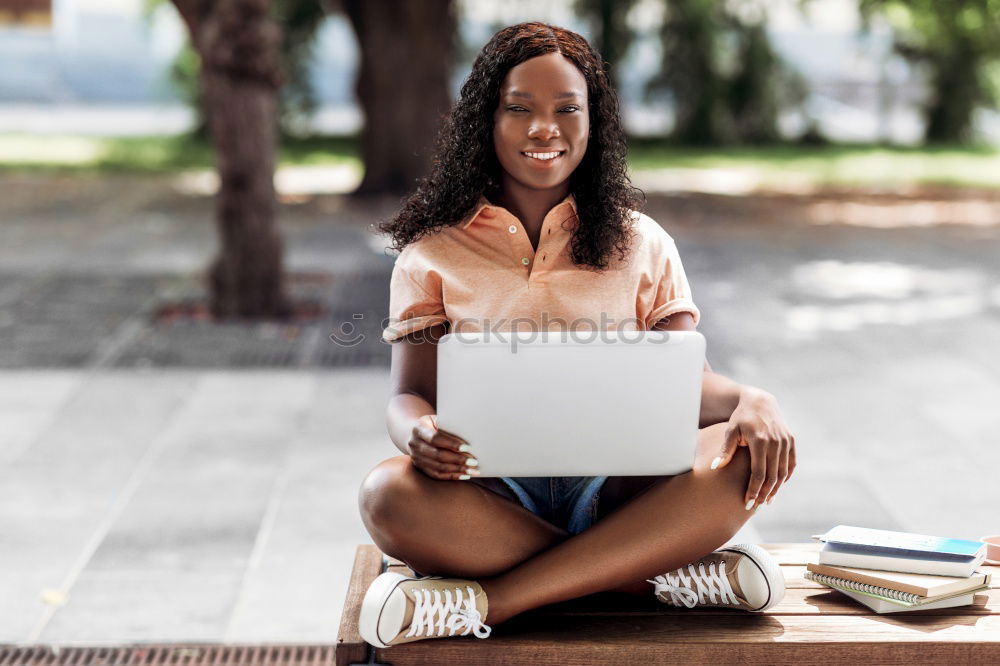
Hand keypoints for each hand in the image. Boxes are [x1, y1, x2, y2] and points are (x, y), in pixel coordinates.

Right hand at [407, 414, 479, 480]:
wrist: (413, 433)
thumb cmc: (431, 424)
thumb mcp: (436, 420)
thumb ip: (448, 425)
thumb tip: (469, 434)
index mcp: (418, 430)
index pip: (435, 438)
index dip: (451, 444)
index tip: (467, 448)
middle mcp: (415, 445)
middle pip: (437, 455)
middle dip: (458, 460)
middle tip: (474, 462)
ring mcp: (416, 458)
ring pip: (438, 468)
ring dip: (457, 470)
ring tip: (472, 471)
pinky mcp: (420, 467)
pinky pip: (437, 475)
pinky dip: (452, 476)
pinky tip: (464, 475)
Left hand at [711, 388, 795, 508]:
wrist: (759, 401)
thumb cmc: (740, 418)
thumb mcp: (730, 431)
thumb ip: (725, 450)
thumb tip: (715, 468)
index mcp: (759, 441)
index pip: (758, 473)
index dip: (753, 490)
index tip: (747, 503)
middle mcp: (775, 442)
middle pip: (771, 476)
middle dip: (764, 494)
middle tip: (756, 506)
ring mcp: (785, 441)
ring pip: (782, 472)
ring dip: (775, 488)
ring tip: (767, 500)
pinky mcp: (791, 441)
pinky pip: (791, 463)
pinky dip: (785, 476)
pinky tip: (778, 485)